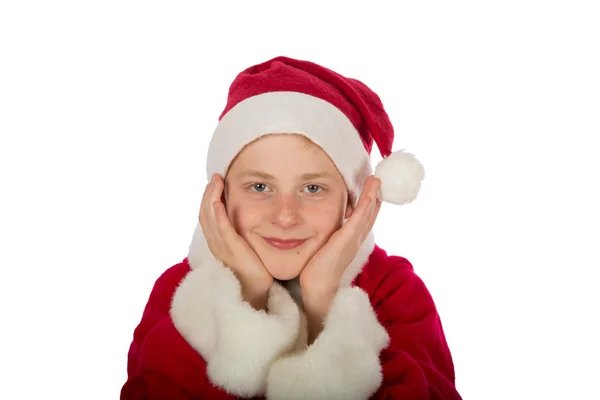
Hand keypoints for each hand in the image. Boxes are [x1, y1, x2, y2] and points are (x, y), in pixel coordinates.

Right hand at [199, 173, 273, 309]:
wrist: (256, 290)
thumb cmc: (255, 270)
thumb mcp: (245, 248)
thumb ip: (242, 235)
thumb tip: (250, 221)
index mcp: (218, 242)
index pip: (208, 216)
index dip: (209, 199)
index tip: (214, 184)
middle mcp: (215, 243)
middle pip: (204, 213)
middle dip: (208, 193)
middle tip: (215, 177)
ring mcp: (221, 247)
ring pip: (208, 218)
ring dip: (211, 197)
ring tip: (215, 182)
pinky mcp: (231, 250)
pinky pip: (220, 229)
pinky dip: (217, 214)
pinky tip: (217, 202)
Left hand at [300, 176, 381, 341]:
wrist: (317, 287)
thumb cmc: (316, 270)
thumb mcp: (323, 248)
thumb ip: (325, 238)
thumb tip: (315, 229)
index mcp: (350, 241)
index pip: (362, 219)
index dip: (368, 205)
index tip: (371, 190)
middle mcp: (355, 239)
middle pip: (369, 214)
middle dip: (374, 197)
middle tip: (377, 180)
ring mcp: (353, 239)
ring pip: (367, 214)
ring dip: (373, 196)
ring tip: (376, 180)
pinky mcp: (347, 240)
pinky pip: (360, 219)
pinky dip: (366, 206)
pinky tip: (370, 194)